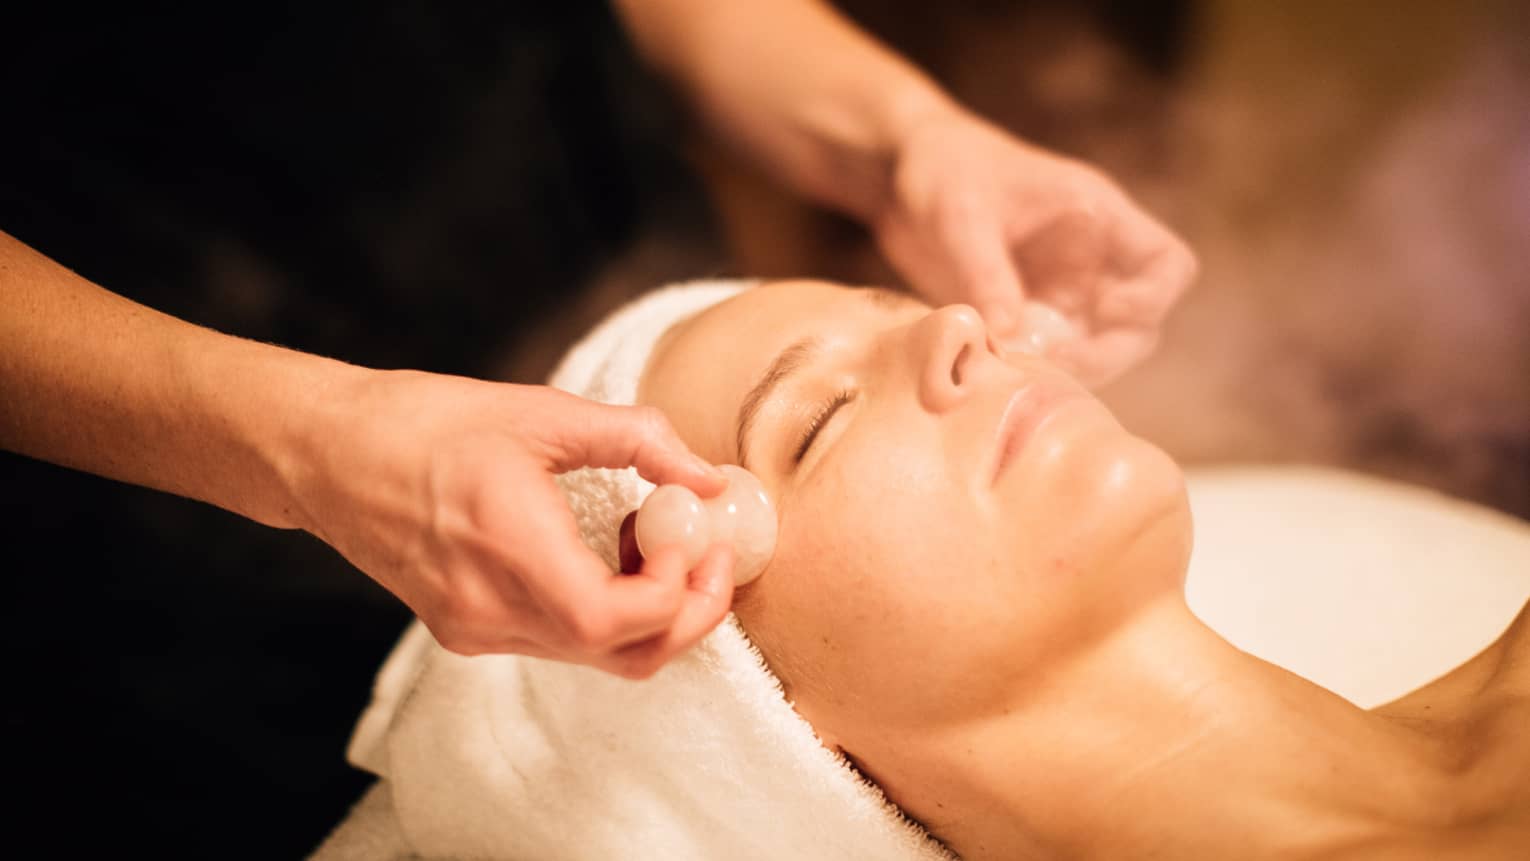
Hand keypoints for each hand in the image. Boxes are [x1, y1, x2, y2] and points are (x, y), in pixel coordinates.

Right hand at [290, 371, 734, 678]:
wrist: (327, 453)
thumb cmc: (426, 421)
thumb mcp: (543, 411)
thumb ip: (639, 440)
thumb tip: (709, 479)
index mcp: (507, 547)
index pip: (614, 618)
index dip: (677, 591)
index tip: (700, 538)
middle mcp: (489, 608)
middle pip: (621, 655)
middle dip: (687, 613)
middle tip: (713, 555)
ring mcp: (475, 629)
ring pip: (595, 656)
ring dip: (648, 609)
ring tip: (650, 535)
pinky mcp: (467, 630)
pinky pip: (560, 640)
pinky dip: (604, 609)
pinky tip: (603, 550)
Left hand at [872, 109, 1197, 386]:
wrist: (904, 176)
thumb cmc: (943, 170)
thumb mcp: (959, 214)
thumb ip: (984, 272)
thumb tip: (1009, 335)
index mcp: (1098, 218)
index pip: (1169, 266)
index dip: (1150, 300)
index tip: (1102, 314)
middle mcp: (1093, 261)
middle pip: (1140, 326)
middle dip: (1105, 354)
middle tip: (1047, 366)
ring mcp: (1063, 294)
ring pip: (1098, 351)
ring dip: (1069, 372)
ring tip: (1016, 375)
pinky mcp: (1029, 319)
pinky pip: (1053, 358)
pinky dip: (1035, 373)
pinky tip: (998, 373)